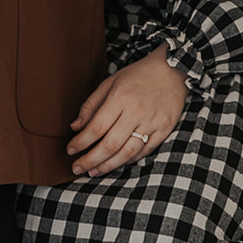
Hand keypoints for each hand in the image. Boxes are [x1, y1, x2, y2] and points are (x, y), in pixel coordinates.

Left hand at [68, 45, 186, 177]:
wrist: (172, 71)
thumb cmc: (138, 76)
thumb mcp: (110, 82)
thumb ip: (91, 105)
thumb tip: (75, 127)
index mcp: (120, 98)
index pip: (96, 127)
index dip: (81, 142)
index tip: (70, 150)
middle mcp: (136, 112)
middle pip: (110, 145)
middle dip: (90, 159)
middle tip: (77, 168)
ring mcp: (152, 123)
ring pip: (127, 153)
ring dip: (108, 165)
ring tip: (94, 171)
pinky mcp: (164, 130)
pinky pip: (144, 152)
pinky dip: (128, 160)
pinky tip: (116, 162)